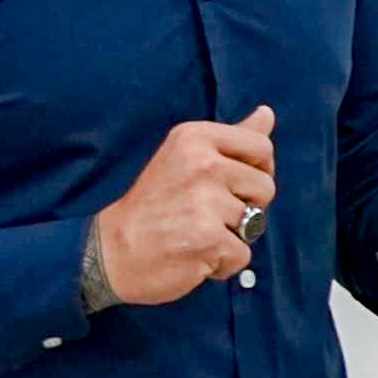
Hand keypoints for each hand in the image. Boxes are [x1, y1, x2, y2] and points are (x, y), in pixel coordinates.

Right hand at [89, 108, 275, 307]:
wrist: (110, 250)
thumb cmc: (151, 204)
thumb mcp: (185, 157)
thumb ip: (231, 136)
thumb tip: (267, 114)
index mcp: (196, 137)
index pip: (261, 146)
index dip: (257, 171)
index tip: (231, 186)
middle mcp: (202, 164)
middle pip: (265, 187)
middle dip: (246, 208)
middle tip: (207, 215)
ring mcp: (205, 202)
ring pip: (256, 223)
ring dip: (232, 237)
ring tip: (198, 235)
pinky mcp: (207, 239)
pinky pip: (243, 255)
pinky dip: (223, 264)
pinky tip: (194, 256)